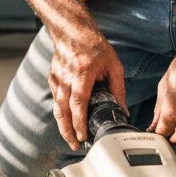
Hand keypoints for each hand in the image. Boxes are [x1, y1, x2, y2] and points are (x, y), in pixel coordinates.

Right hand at [50, 28, 124, 149]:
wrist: (72, 31)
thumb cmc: (94, 46)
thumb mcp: (113, 66)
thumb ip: (118, 89)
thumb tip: (123, 110)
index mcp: (82, 74)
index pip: (77, 104)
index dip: (79, 123)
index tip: (83, 136)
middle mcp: (66, 78)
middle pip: (62, 111)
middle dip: (68, 132)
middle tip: (75, 146)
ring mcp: (56, 79)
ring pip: (56, 108)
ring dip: (63, 126)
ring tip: (72, 140)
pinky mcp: (52, 80)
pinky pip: (56, 101)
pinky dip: (61, 114)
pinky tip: (68, 123)